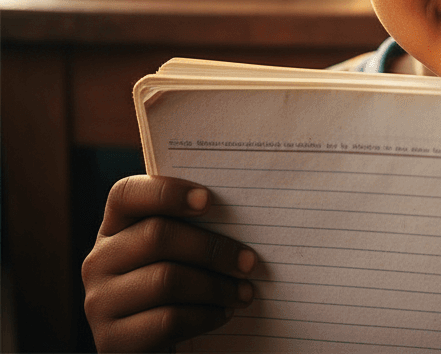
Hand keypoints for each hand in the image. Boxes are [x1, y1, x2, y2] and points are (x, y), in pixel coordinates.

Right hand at [82, 175, 256, 352]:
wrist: (149, 340)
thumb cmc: (172, 281)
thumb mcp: (172, 250)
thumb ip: (190, 225)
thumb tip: (245, 209)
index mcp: (114, 226)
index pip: (126, 194)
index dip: (166, 193)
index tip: (208, 200)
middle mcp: (99, 260)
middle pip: (157, 236)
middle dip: (211, 248)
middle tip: (249, 261)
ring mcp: (99, 302)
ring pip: (165, 280)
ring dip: (215, 286)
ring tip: (244, 291)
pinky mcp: (111, 340)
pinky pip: (167, 320)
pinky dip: (205, 315)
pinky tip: (224, 312)